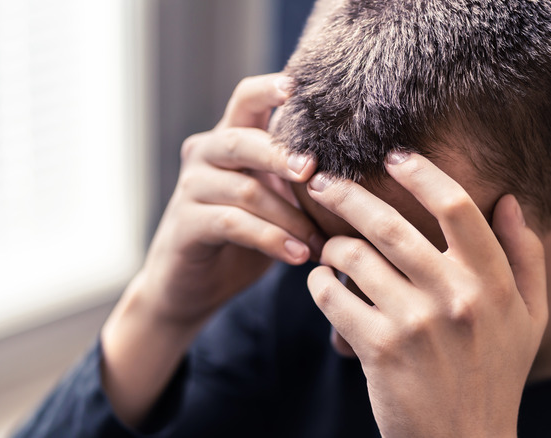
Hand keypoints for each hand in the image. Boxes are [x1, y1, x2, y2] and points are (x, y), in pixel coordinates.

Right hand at [100, 74, 322, 425]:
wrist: (192, 285)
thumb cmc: (245, 236)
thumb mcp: (275, 199)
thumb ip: (299, 177)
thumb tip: (364, 166)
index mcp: (229, 138)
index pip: (246, 98)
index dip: (270, 88)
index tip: (300, 87)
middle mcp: (205, 154)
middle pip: (242, 139)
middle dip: (284, 154)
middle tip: (315, 171)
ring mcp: (191, 188)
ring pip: (246, 189)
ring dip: (291, 217)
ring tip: (322, 241)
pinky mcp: (186, 225)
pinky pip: (233, 224)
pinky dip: (272, 239)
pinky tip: (300, 255)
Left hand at [306, 152, 547, 437]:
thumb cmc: (495, 374)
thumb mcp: (530, 316)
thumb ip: (524, 255)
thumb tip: (508, 199)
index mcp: (492, 283)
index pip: (456, 206)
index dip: (421, 172)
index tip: (394, 156)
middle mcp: (455, 297)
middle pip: (389, 223)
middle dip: (346, 194)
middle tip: (323, 181)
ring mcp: (415, 324)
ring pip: (353, 256)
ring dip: (331, 246)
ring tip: (328, 248)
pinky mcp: (378, 349)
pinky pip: (332, 296)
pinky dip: (318, 283)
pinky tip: (322, 283)